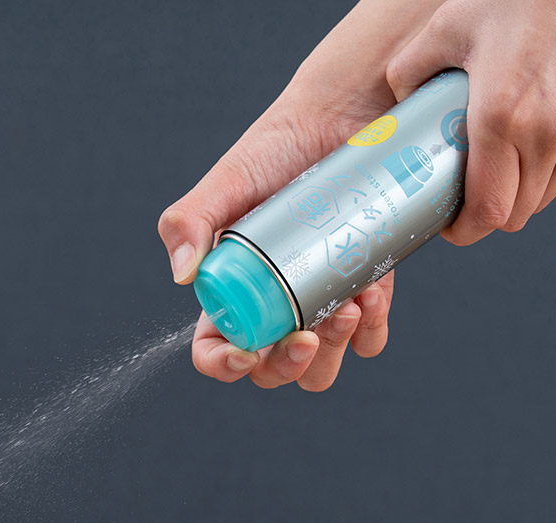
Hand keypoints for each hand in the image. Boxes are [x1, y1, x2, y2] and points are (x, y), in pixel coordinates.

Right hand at [158, 0, 443, 389]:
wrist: (345, 119)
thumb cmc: (280, 147)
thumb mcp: (228, 180)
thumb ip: (189, 218)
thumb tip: (182, 275)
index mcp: (231, 289)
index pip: (214, 348)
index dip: (222, 365)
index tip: (245, 354)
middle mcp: (273, 306)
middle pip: (271, 370)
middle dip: (288, 365)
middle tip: (309, 335)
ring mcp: (318, 303)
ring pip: (321, 367)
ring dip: (333, 351)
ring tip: (350, 304)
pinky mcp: (362, 293)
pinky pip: (367, 340)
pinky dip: (371, 329)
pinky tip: (373, 291)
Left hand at [387, 0, 555, 245]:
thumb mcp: (448, 27)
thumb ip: (410, 71)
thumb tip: (400, 107)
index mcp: (501, 118)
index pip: (487, 212)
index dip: (464, 231)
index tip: (448, 225)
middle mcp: (548, 134)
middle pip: (515, 216)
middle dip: (485, 218)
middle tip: (464, 200)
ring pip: (543, 198)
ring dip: (516, 196)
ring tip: (495, 170)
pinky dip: (545, 169)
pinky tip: (527, 142)